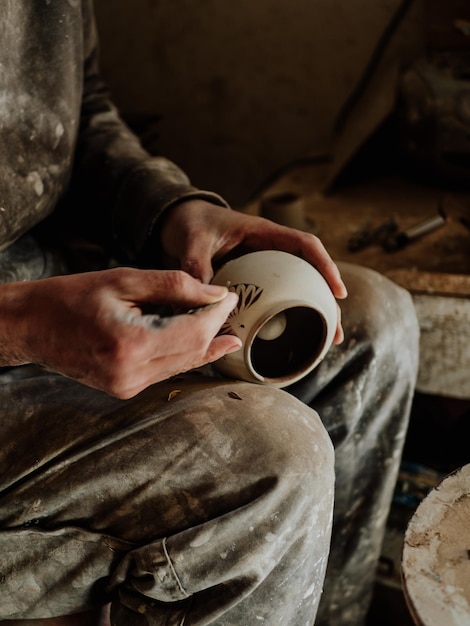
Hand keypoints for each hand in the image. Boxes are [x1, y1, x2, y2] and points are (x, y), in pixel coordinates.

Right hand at [0, 267, 240, 397]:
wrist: (32, 326)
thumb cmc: (72, 297)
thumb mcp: (125, 279)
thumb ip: (175, 286)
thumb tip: (216, 295)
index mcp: (131, 344)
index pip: (194, 332)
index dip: (217, 314)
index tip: (230, 297)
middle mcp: (131, 374)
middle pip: (194, 353)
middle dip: (215, 330)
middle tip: (231, 309)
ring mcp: (127, 387)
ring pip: (183, 366)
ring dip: (204, 344)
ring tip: (226, 329)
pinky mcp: (124, 390)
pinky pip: (166, 372)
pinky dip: (183, 354)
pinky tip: (196, 341)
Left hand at [159, 200, 346, 342]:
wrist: (176, 221)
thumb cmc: (190, 223)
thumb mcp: (193, 241)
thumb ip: (197, 266)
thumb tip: (205, 300)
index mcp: (263, 232)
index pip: (305, 246)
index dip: (325, 267)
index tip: (338, 293)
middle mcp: (268, 249)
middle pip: (309, 273)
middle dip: (325, 302)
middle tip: (334, 334)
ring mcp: (262, 266)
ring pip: (296, 289)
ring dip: (309, 314)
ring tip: (321, 345)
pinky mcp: (251, 280)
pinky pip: (273, 298)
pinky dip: (281, 317)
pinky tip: (285, 340)